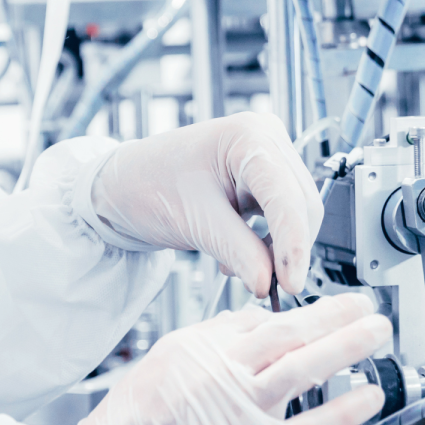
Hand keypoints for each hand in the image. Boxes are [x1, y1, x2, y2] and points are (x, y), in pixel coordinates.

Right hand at [46, 294, 390, 424]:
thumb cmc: (137, 415)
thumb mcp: (169, 357)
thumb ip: (215, 336)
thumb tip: (252, 318)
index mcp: (206, 347)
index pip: (264, 319)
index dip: (305, 309)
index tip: (332, 303)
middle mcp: (227, 374)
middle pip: (291, 334)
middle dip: (335, 316)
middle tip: (368, 305)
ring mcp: (244, 412)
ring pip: (305, 369)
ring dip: (346, 347)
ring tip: (376, 333)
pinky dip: (343, 410)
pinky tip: (369, 396)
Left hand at [90, 112, 321, 296]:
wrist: (124, 185)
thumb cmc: (147, 185)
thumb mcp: (194, 222)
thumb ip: (238, 251)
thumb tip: (269, 282)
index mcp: (249, 136)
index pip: (287, 196)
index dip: (294, 243)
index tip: (292, 283)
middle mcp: (266, 138)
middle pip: (300, 204)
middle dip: (289, 249)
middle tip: (273, 288)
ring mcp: (267, 156)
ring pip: (296, 213)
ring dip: (280, 249)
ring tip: (248, 272)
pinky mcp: (263, 178)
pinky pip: (282, 215)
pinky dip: (270, 243)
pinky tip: (243, 257)